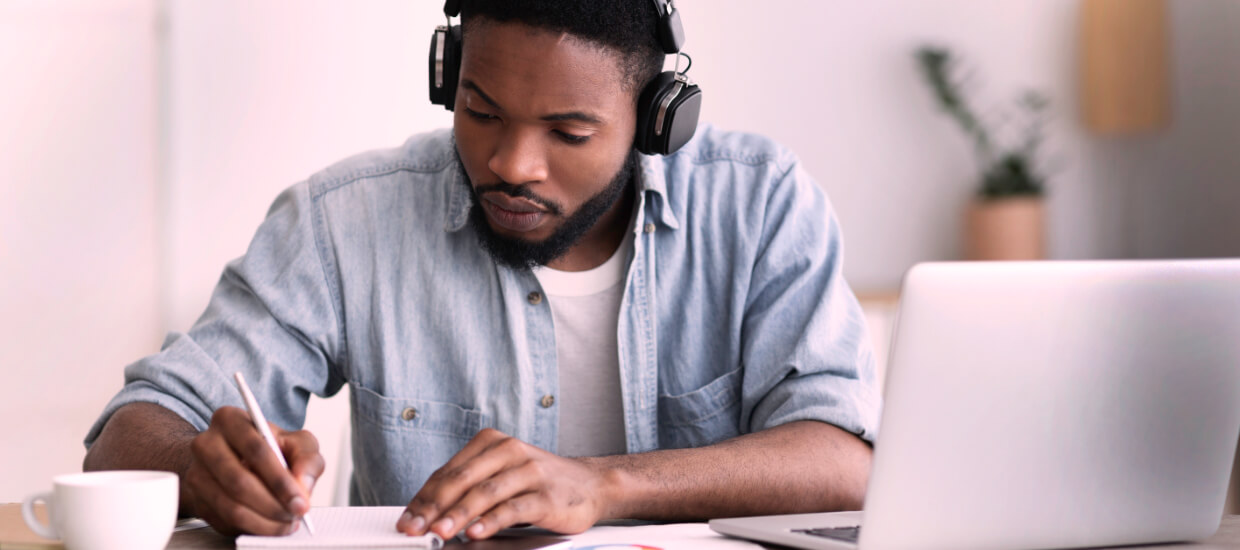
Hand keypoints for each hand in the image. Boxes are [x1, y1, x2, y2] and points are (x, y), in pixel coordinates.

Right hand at [183, 406, 324, 535]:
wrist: (238, 459)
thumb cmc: (270, 448)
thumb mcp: (297, 443)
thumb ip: (307, 458)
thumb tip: (302, 485)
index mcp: (229, 419)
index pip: (256, 451)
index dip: (280, 480)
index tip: (300, 500)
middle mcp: (205, 444)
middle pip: (239, 481)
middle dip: (273, 504)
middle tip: (295, 514)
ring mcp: (196, 473)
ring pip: (231, 506)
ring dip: (264, 521)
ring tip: (286, 522)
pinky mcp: (196, 499)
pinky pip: (224, 521)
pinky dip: (253, 528)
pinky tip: (271, 525)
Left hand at [396, 428, 615, 539]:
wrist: (591, 485)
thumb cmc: (538, 482)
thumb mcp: (501, 476)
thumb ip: (469, 488)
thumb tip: (428, 513)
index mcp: (492, 442)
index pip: (448, 472)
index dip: (423, 498)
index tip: (406, 520)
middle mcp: (509, 451)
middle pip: (463, 480)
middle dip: (434, 507)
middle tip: (414, 527)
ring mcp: (530, 471)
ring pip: (485, 493)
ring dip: (458, 514)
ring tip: (439, 532)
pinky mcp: (546, 494)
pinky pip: (513, 508)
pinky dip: (491, 521)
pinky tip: (474, 532)